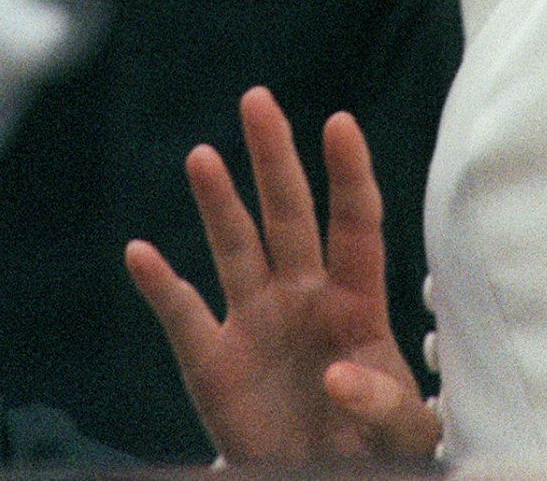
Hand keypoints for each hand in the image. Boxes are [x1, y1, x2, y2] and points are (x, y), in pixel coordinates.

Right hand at [125, 86, 440, 463]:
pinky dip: (162, 287)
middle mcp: (304, 295)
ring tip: (202, 156)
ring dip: (219, 204)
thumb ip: (387, 407)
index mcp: (357, 301)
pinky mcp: (215, 365)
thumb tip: (340, 377)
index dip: (348, 174)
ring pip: (236, 248)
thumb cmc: (373, 447)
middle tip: (258, 100)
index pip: (355, 223)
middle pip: (289, 214)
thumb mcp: (405, 435)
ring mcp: (256, 323)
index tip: (340, 123)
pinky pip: (184, 318)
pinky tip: (141, 252)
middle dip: (274, 158)